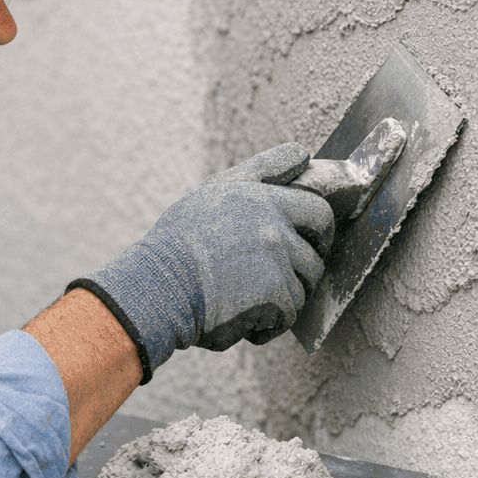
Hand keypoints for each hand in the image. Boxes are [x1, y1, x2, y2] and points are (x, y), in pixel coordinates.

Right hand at [69, 143, 333, 379]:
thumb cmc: (181, 242)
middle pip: (317, 253)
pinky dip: (268, 324)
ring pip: (304, 286)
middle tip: (279, 278)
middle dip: (307, 266)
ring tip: (244, 296)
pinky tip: (239, 316)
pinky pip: (289, 314)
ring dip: (282, 297)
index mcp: (262, 197)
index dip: (317, 231)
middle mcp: (274, 224)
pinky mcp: (276, 295)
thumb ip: (263, 171)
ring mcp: (277, 260)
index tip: (306, 243)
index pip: (318, 210)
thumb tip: (303, 153)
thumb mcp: (216, 191)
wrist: (158, 288)